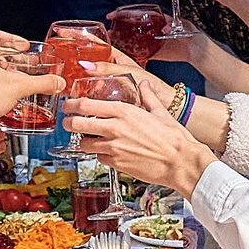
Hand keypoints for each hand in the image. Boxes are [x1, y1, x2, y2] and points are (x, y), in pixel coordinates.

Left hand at [63, 95, 216, 193]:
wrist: (181, 162)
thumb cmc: (174, 138)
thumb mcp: (160, 112)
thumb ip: (148, 96)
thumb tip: (145, 85)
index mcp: (123, 111)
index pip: (85, 105)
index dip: (71, 105)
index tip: (67, 105)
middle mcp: (115, 129)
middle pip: (77, 124)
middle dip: (68, 123)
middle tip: (67, 123)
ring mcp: (114, 148)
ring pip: (84, 144)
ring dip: (84, 141)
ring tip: (88, 138)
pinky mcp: (117, 164)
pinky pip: (99, 158)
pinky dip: (99, 154)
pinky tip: (107, 151)